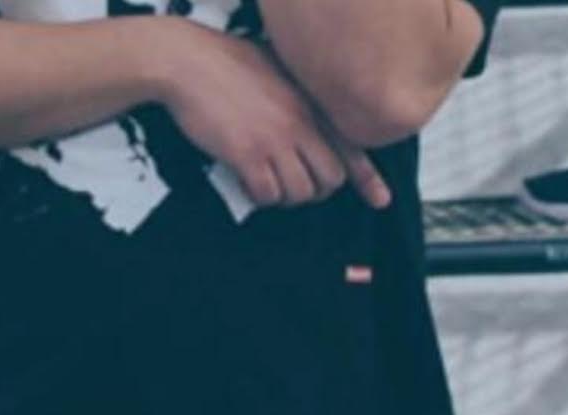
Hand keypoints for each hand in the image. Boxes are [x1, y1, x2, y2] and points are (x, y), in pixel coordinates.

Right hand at [154, 19, 389, 210]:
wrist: (187, 61)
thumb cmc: (225, 63)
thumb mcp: (277, 70)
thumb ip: (298, 99)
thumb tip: (304, 133)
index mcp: (310, 100)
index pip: (349, 144)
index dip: (367, 177)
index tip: (380, 200)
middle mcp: (301, 121)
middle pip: (330, 179)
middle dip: (314, 190)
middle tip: (292, 184)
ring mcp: (276, 138)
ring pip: (300, 193)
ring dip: (285, 196)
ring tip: (267, 182)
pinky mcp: (248, 154)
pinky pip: (268, 195)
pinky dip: (260, 196)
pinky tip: (248, 181)